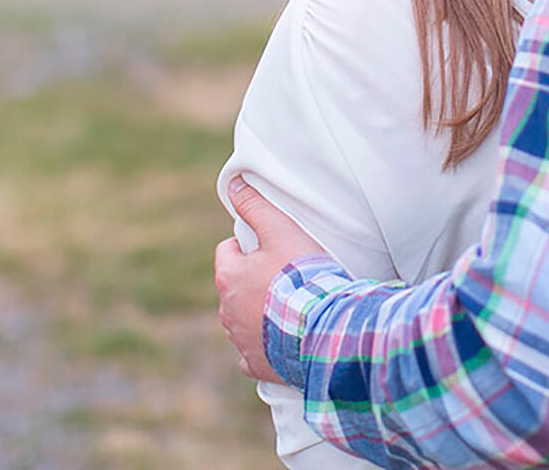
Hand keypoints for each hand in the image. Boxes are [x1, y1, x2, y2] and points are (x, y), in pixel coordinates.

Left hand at [215, 176, 325, 382]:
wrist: (322, 329)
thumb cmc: (302, 277)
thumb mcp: (280, 230)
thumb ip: (255, 206)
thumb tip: (232, 184)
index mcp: (229, 277)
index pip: (226, 252)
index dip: (248, 245)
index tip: (273, 248)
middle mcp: (226, 312)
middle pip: (234, 287)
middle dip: (253, 280)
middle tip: (287, 275)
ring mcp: (240, 341)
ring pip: (241, 319)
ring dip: (258, 312)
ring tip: (290, 305)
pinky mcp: (256, 364)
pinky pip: (252, 353)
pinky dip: (264, 344)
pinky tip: (284, 337)